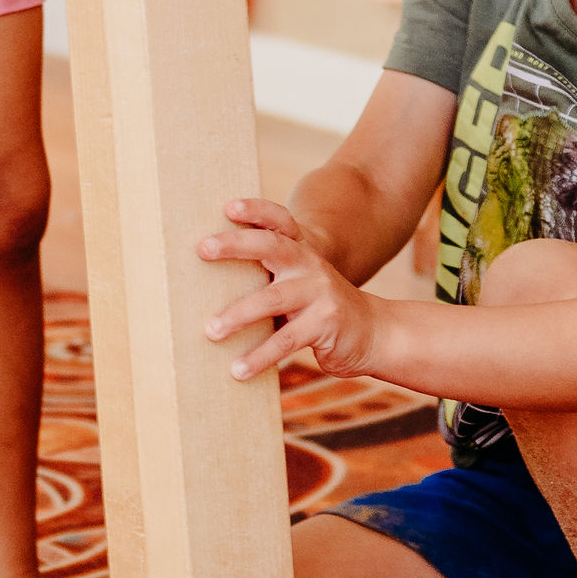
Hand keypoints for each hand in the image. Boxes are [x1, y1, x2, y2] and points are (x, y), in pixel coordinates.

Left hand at [197, 199, 380, 382]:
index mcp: (300, 252)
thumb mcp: (297, 286)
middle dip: (235, 245)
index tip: (228, 207)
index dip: (255, 210)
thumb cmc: (319, 311)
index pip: (278, 221)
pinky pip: (286, 340)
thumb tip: (206, 287)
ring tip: (211, 332)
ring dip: (238, 315)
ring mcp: (320, 293)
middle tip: (203, 249)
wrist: (373, 333)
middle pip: (272, 247)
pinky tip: (238, 370)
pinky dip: (259, 357)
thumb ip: (268, 279)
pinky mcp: (326, 324)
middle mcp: (310, 265)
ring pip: (272, 299)